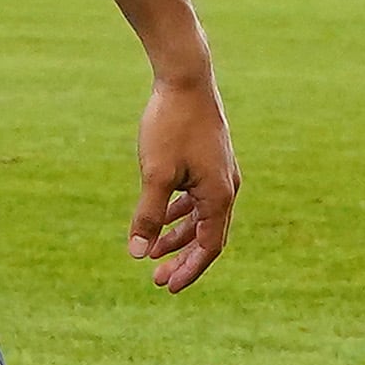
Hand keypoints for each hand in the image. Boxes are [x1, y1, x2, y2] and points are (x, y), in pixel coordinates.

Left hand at [126, 73, 236, 293]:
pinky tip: (161, 218)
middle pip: (207, 236)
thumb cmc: (171, 124)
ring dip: (179, 237)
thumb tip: (137, 253)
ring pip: (201, 217)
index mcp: (219, 195)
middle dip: (182, 259)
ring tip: (153, 253)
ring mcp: (220, 173)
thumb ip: (148, 215)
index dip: (189, 270)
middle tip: (157, 279)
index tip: (168, 287)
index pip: (208, 246)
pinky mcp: (210, 160)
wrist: (185, 78)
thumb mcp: (155, 174)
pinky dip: (180, 213)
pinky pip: (198, 198)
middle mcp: (226, 187)